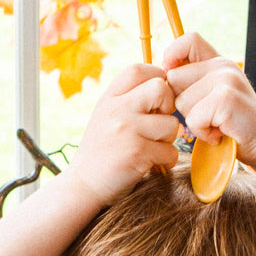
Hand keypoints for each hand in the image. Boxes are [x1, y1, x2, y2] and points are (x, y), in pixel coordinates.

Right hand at [67, 63, 179, 205]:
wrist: (83, 186)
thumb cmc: (102, 151)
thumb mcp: (107, 116)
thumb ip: (129, 99)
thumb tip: (166, 84)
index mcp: (109, 98)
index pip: (139, 69)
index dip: (157, 77)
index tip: (157, 99)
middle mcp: (116, 109)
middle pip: (161, 89)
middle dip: (168, 106)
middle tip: (158, 123)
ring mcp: (126, 130)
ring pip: (171, 124)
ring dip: (168, 140)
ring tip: (150, 148)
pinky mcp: (137, 153)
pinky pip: (170, 151)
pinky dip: (165, 161)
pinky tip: (149, 165)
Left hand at [161, 34, 255, 169]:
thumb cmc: (233, 126)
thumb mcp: (213, 96)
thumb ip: (193, 82)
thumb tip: (163, 76)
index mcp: (220, 62)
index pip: (189, 40)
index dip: (173, 55)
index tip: (174, 77)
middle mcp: (224, 66)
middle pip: (174, 78)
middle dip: (182, 103)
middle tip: (207, 114)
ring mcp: (226, 80)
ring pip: (180, 101)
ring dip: (194, 121)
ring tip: (217, 124)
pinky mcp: (226, 99)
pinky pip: (193, 119)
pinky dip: (202, 132)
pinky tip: (219, 133)